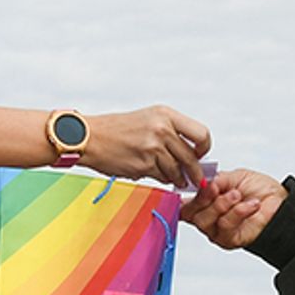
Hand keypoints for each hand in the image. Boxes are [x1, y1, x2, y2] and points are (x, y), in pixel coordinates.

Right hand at [72, 105, 211, 188]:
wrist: (90, 137)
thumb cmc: (117, 129)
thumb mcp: (148, 119)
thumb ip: (171, 133)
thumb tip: (192, 154)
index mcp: (166, 115)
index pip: (201, 134)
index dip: (204, 148)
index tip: (200, 155)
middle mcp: (162, 129)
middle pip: (191, 157)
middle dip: (195, 172)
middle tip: (196, 179)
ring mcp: (153, 148)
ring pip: (177, 170)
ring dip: (177, 178)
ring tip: (174, 178)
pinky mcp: (144, 165)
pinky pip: (161, 177)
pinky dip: (161, 178)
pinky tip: (153, 173)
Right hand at [188, 167, 285, 249]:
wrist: (281, 203)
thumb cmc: (259, 190)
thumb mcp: (234, 177)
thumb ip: (216, 179)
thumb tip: (203, 183)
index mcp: (205, 201)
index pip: (184, 203)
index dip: (185, 195)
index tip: (197, 184)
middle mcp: (208, 217)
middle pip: (190, 213)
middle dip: (204, 198)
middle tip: (218, 187)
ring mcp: (217, 230)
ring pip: (205, 221)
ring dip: (223, 204)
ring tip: (238, 195)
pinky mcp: (229, 240)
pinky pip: (225, 226)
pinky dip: (238, 212)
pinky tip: (250, 205)